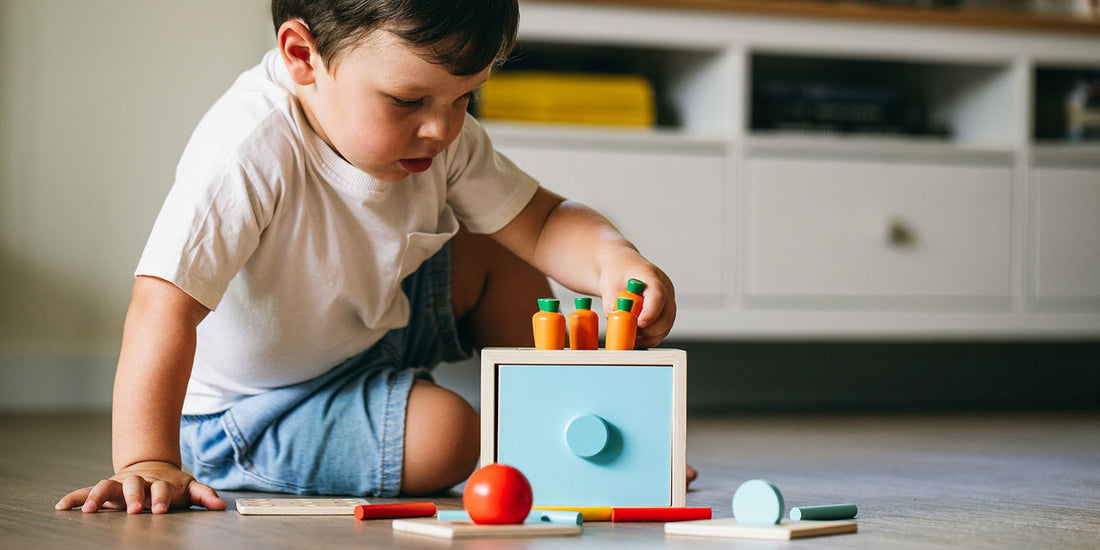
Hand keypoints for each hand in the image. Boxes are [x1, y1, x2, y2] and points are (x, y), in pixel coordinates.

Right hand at [55, 461, 225, 513]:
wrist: (153, 468)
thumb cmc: (173, 485)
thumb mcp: (189, 488)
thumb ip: (204, 495)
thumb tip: (221, 506)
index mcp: (159, 482)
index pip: (161, 489)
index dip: (161, 499)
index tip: (161, 511)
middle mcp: (137, 481)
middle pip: (134, 485)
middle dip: (133, 496)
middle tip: (133, 509)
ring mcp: (119, 483)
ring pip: (107, 486)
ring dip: (98, 496)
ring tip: (90, 509)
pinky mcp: (105, 488)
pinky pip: (86, 491)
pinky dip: (74, 497)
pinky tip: (61, 506)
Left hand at [599, 249, 675, 348]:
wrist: (622, 266)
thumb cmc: (617, 272)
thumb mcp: (608, 285)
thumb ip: (612, 305)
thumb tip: (618, 323)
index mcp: (651, 276)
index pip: (658, 296)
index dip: (650, 313)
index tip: (639, 324)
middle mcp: (665, 289)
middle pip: (666, 316)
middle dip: (648, 330)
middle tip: (629, 334)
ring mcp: (668, 301)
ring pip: (666, 326)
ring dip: (648, 336)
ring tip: (630, 336)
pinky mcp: (665, 312)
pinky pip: (662, 330)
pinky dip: (650, 337)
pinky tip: (636, 338)